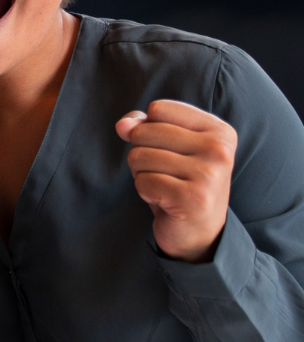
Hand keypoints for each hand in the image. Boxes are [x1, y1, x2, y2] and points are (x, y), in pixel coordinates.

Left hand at [116, 100, 236, 261]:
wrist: (198, 232)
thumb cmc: (180, 183)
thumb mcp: (166, 148)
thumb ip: (143, 126)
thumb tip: (123, 125)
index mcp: (218, 130)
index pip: (159, 109)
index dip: (149, 129)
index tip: (170, 151)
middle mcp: (219, 149)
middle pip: (144, 132)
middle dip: (142, 154)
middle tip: (166, 174)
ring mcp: (209, 174)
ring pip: (139, 157)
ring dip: (143, 175)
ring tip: (166, 187)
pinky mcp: (193, 198)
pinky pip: (143, 182)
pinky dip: (145, 192)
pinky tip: (165, 200)